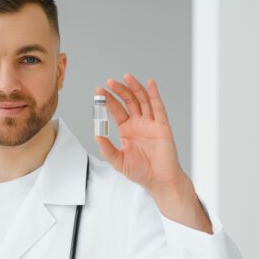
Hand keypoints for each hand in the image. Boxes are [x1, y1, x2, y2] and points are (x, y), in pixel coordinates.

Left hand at [94, 73, 185, 194]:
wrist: (159, 181)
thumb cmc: (140, 172)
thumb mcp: (118, 161)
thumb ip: (107, 149)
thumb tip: (96, 137)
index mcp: (126, 129)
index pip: (116, 110)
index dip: (108, 100)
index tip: (99, 92)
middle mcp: (138, 123)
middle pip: (128, 101)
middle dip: (119, 91)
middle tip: (109, 82)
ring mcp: (151, 123)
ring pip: (143, 100)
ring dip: (135, 88)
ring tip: (126, 77)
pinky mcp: (162, 126)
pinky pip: (159, 108)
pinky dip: (154, 95)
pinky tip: (150, 84)